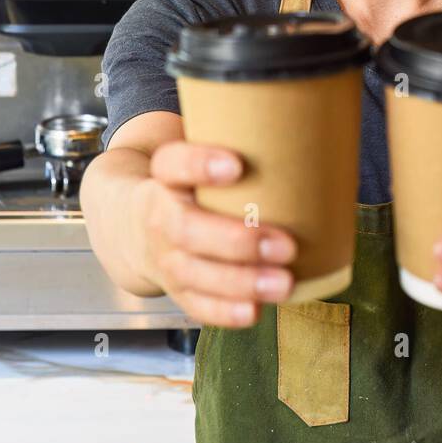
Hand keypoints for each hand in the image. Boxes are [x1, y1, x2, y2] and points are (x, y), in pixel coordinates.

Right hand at [138, 141, 297, 327]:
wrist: (129, 223)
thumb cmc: (186, 184)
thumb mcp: (196, 154)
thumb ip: (239, 142)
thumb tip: (312, 131)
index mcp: (163, 175)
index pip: (173, 164)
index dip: (200, 164)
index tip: (237, 165)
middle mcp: (157, 215)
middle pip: (186, 229)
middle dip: (237, 241)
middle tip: (286, 244)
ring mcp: (163, 256)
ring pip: (193, 273)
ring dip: (240, 282)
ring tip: (284, 282)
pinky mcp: (174, 288)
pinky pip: (194, 304)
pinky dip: (223, 311)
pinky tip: (255, 310)